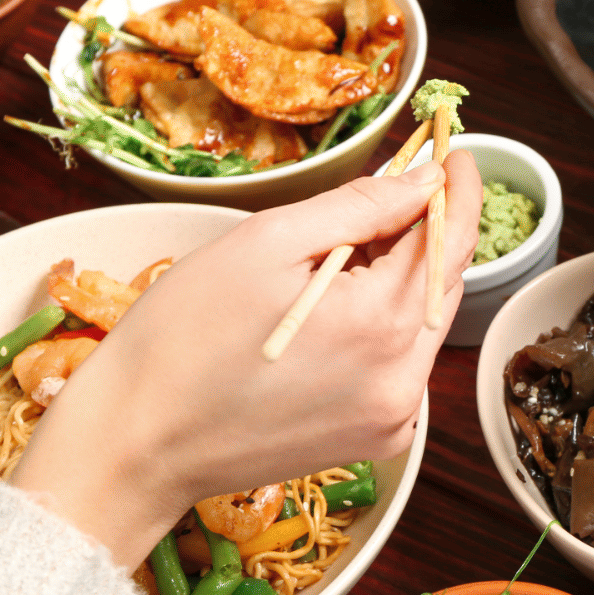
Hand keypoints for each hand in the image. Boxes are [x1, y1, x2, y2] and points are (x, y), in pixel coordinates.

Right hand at [10, 155, 482, 568]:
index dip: (456, 190)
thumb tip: (426, 181)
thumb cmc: (185, 337)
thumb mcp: (268, 242)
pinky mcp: (377, 439)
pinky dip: (384, 327)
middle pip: (442, 282)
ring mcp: (394, 418)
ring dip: (400, 278)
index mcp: (383, 324)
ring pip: (423, 323)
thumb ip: (360, 206)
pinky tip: (333, 311)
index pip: (450, 241)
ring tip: (341, 253)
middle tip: (386, 190)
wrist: (137, 443)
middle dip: (423, 230)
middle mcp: (405, 380)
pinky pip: (402, 365)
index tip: (452, 151)